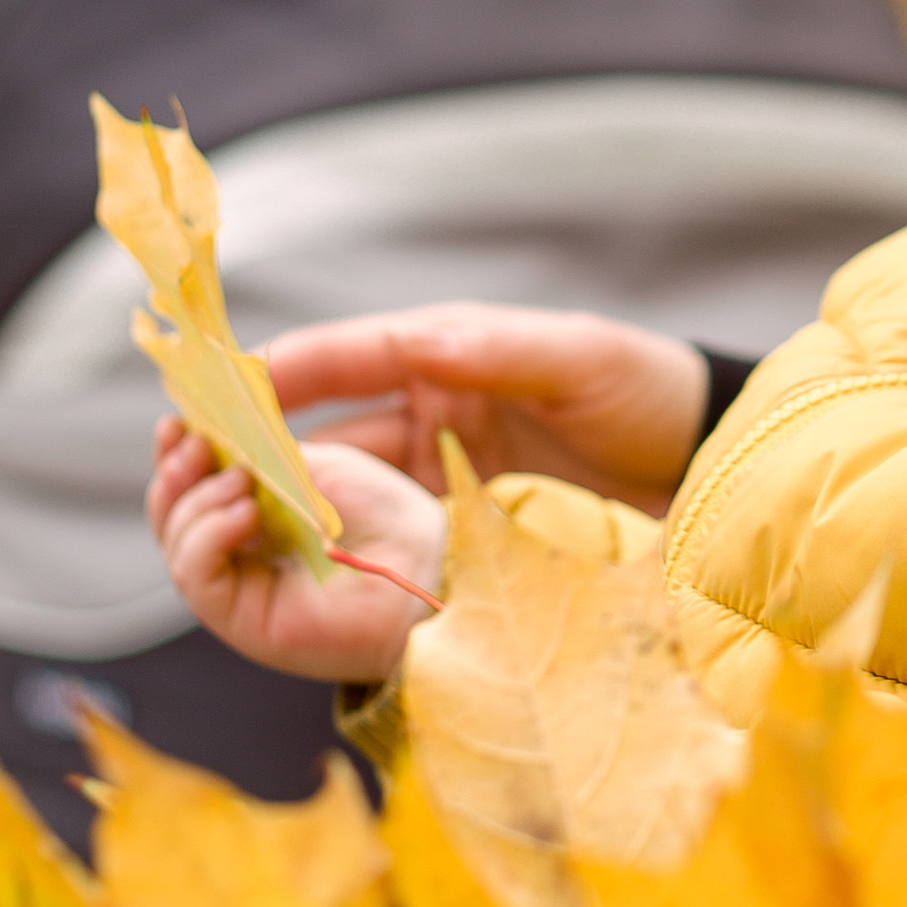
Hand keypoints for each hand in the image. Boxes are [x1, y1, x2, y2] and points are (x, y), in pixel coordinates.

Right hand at [149, 434, 444, 684]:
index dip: (177, 457)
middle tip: (194, 445)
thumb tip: (209, 436)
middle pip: (176, 520)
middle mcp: (242, 556)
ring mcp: (241, 590)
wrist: (425, 565)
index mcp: (257, 516)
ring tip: (239, 481)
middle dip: (176, 476)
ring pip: (180, 549)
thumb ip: (261, 457)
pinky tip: (244, 513)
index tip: (175, 423)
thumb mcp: (314, 468)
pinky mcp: (245, 621)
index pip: (194, 489)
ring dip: (197, 503)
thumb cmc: (386, 515)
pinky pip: (198, 580)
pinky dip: (208, 538)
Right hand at [176, 305, 712, 510]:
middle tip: (194, 468)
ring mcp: (437, 472)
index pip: (343, 358)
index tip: (217, 392)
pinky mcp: (453, 527)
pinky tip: (294, 566)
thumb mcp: (579, 358)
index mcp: (447, 356)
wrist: (713, 467)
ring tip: (223, 520)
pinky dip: (329, 547)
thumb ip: (496, 349)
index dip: (276, 373)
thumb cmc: (648, 392)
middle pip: (320, 426)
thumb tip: (415, 340)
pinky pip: (375, 534)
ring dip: (279, 501)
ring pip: (334, 485)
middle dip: (253, 445)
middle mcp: (429, 411)